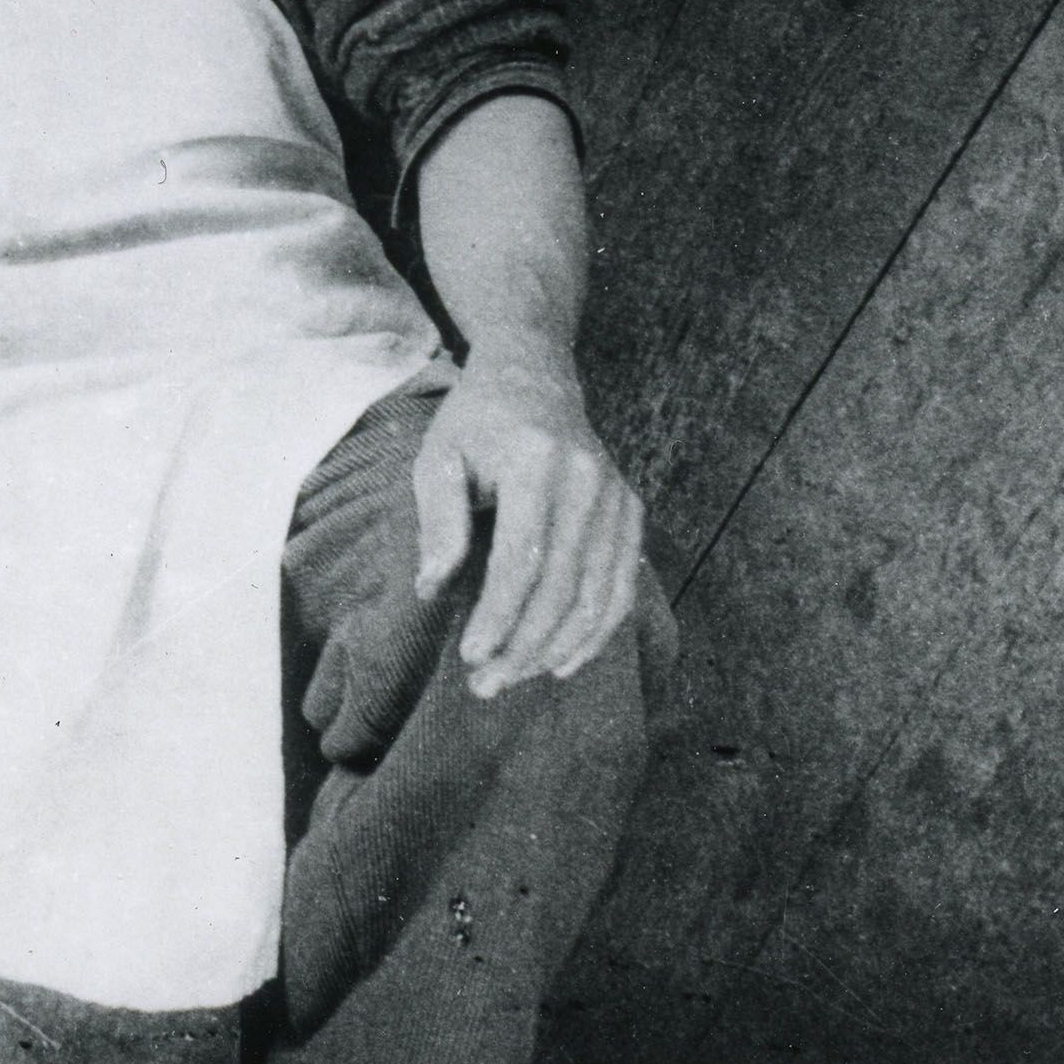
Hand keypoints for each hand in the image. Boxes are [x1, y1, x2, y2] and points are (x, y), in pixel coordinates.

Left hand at [412, 350, 646, 696]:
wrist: (533, 378)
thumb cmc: (475, 423)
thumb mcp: (438, 457)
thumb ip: (438, 521)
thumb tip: (432, 589)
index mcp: (535, 462)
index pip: (523, 560)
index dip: (499, 615)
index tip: (471, 657)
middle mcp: (588, 480)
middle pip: (564, 586)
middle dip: (525, 645)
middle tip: (487, 685)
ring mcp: (618, 496)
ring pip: (599, 595)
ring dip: (558, 648)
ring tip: (516, 679)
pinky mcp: (632, 511)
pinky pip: (622, 585)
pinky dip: (597, 631)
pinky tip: (563, 661)